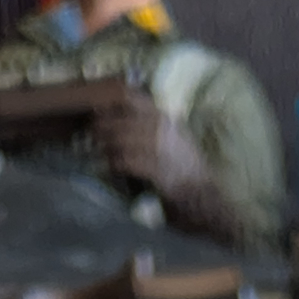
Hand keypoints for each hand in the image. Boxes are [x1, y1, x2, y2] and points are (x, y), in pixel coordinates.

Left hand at [93, 88, 242, 241]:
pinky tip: (110, 167)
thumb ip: (155, 127)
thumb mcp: (176, 139)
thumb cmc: (188, 171)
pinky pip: (125, 162)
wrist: (206, 198)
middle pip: (122, 120)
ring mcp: (160, 149)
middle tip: (91, 133)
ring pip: (121, 140)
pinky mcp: (156, 170)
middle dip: (103, 126)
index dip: (111, 104)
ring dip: (106, 146)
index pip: (132, 99)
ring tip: (98, 151)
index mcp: (166, 118)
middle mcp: (163, 129)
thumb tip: (127, 120)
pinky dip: (114, 164)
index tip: (98, 110)